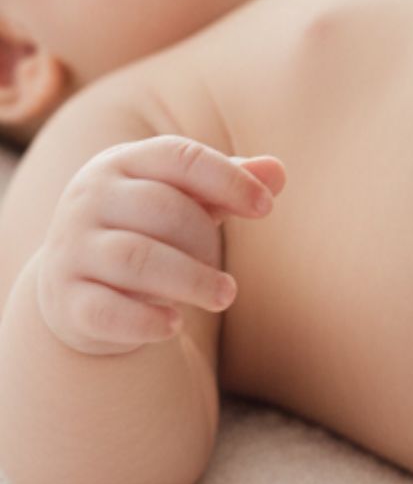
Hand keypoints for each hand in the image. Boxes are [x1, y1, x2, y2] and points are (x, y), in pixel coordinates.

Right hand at [36, 136, 285, 356]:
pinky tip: (175, 326)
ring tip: (225, 296)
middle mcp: (89, 200)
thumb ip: (231, 182)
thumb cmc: (149, 228)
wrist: (74, 283)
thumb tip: (277, 172)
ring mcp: (71, 250)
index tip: (266, 208)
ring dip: (191, 281)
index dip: (229, 180)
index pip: (180, 158)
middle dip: (207, 240)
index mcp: (121, 163)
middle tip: (229, 275)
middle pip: (161, 209)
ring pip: (135, 259)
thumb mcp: (188, 198)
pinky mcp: (65, 300)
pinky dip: (146, 320)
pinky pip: (106, 311)